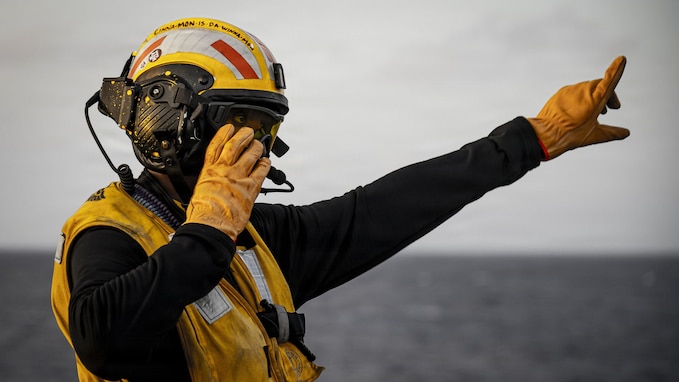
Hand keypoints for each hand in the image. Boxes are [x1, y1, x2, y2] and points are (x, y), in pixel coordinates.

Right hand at [184, 125, 269, 239]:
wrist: (211, 224)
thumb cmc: (203, 213)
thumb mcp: (198, 191)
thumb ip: (207, 182)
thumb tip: (209, 182)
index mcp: (209, 171)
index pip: (216, 145)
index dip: (223, 133)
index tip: (229, 128)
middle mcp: (224, 170)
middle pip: (235, 145)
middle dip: (243, 135)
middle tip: (248, 131)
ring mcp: (238, 177)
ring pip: (250, 154)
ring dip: (256, 147)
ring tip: (259, 144)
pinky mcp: (251, 187)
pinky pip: (261, 171)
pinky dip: (265, 164)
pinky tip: (267, 162)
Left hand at [528, 56, 629, 159]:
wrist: (545, 134)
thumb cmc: (569, 134)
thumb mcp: (594, 135)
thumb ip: (612, 133)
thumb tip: (624, 133)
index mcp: (595, 99)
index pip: (609, 80)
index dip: (616, 70)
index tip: (621, 59)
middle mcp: (582, 91)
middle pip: (599, 86)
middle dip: (607, 96)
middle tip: (610, 109)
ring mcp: (570, 91)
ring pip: (586, 89)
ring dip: (593, 97)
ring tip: (594, 112)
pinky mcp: (560, 93)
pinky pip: (574, 92)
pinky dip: (580, 98)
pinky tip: (578, 111)